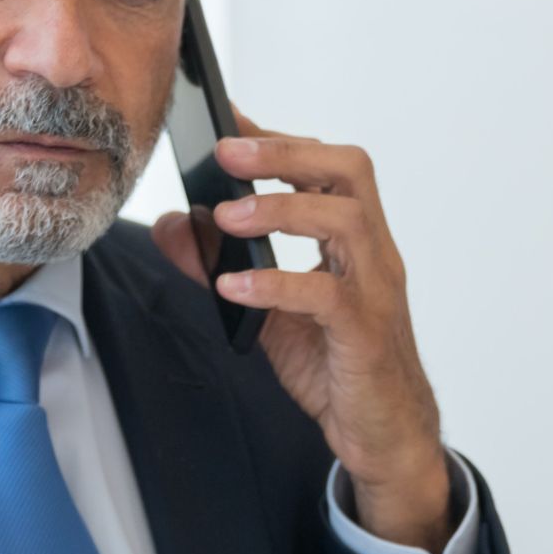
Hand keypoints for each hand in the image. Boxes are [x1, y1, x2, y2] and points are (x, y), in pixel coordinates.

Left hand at [151, 110, 453, 553]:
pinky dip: (275, 285)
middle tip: (225, 153)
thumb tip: (171, 224)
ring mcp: (376, 291)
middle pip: (350, 172)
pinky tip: (231, 288)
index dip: (280, 137)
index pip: (329, 165)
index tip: (227, 118)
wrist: (381, 435)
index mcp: (354, 239)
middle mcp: (373, 254)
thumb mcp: (265, 309)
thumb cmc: (335, 364)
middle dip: (286, 153)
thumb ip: (220, 264)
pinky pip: (327, 296)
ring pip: (346, 222)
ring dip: (281, 210)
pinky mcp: (366, 335)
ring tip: (224, 217)